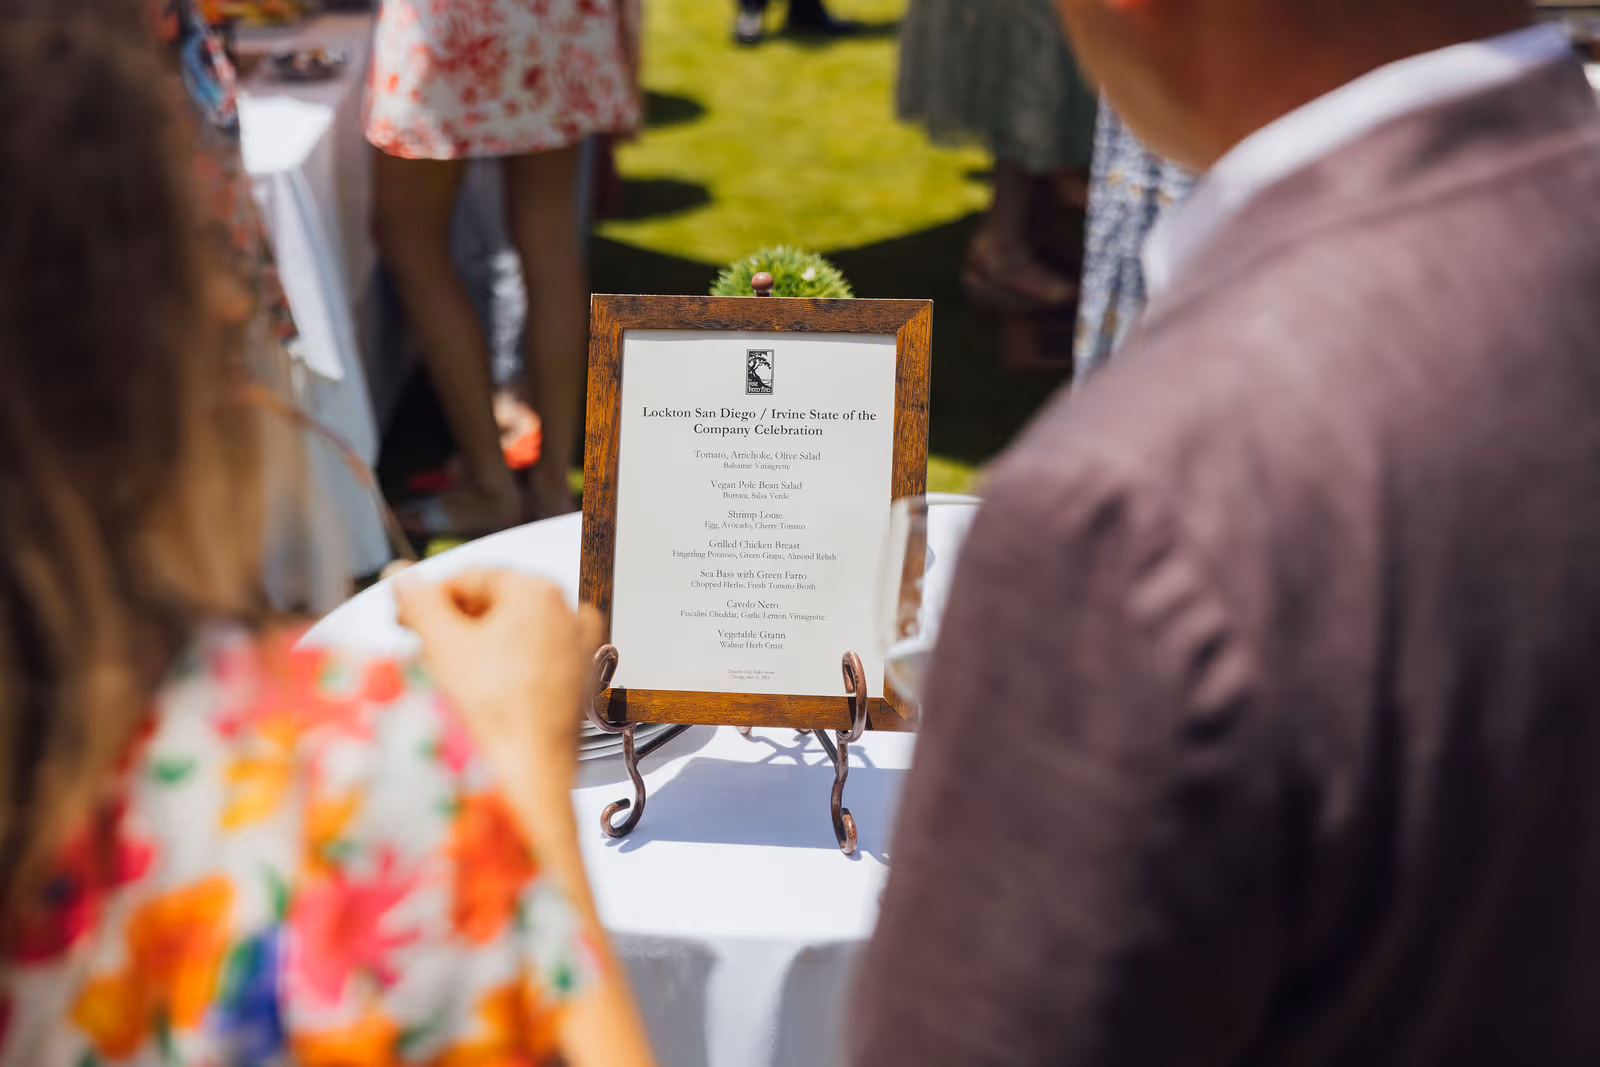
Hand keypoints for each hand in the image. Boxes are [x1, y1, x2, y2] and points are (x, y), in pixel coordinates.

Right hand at [395, 569, 603, 797]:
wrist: (531, 779)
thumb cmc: (496, 715)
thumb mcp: (442, 645)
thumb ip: (419, 601)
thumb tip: (401, 577)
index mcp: (540, 591)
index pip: (471, 577)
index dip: (429, 596)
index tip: (403, 614)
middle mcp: (568, 613)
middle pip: (496, 603)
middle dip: (454, 622)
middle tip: (419, 644)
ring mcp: (579, 647)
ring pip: (515, 632)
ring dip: (476, 644)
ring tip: (445, 671)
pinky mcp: (578, 681)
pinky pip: (534, 659)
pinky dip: (504, 666)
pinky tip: (479, 689)